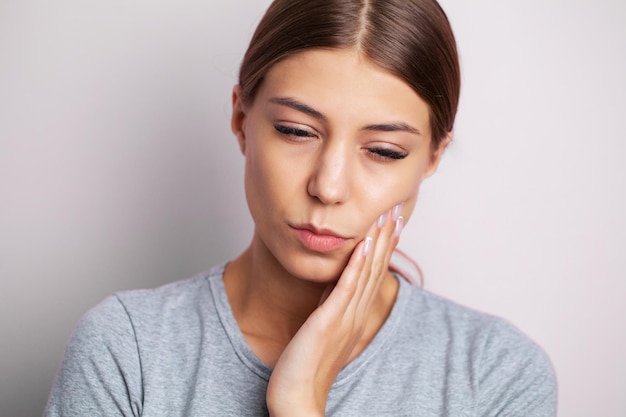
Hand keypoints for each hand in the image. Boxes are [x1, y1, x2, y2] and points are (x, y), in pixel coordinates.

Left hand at [266, 204, 404, 416]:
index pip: (375, 275)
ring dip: (377, 243)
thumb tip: (336, 288)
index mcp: (355, 316)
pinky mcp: (329, 322)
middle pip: (376, 269)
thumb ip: (332, 308)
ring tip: (386, 216)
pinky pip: (346, 289)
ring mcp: (344, 318)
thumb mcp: (324, 330)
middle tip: (398, 208)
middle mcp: (355, 315)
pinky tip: (364, 245)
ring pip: (366, 274)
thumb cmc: (306, 366)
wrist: (297, 397)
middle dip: (387, 237)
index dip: (385, 247)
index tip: (393, 222)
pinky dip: (356, 266)